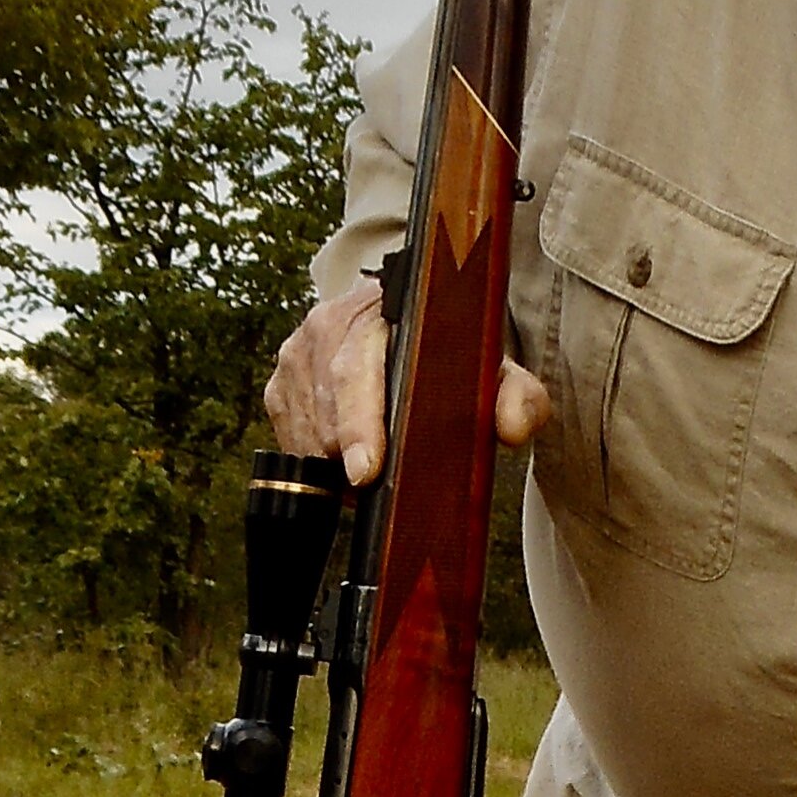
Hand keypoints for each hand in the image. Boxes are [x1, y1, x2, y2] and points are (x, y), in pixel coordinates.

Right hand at [263, 278, 551, 488]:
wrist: (409, 325)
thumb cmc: (450, 352)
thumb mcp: (494, 367)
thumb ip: (518, 395)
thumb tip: (513, 427)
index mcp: (376, 310)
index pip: (356, 370)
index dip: (358, 425)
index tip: (366, 471)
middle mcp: (324, 325)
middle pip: (327, 412)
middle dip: (350, 458)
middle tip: (380, 486)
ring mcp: (295, 355)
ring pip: (306, 434)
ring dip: (336, 464)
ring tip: (375, 465)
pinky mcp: (278, 386)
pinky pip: (290, 441)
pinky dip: (319, 461)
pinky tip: (349, 458)